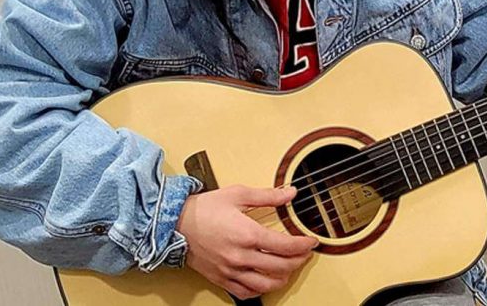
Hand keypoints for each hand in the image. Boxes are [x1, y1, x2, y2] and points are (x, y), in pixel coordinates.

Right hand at [176, 184, 317, 299]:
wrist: (175, 224)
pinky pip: (247, 293)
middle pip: (281, 266)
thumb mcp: (238, 194)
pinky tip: (266, 281)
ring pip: (267, 284)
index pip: (286, 246)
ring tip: (289, 268)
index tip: (311, 241)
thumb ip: (267, 195)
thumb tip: (290, 193)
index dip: (304, 245)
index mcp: (248, 234)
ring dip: (284, 277)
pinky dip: (261, 289)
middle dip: (299, 260)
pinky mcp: (222, 279)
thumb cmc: (203, 209)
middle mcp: (241, 256)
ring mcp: (232, 270)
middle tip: (304, 253)